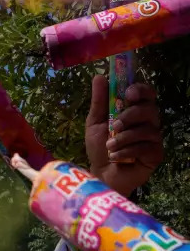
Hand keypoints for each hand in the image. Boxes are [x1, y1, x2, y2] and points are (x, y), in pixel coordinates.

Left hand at [85, 75, 162, 196]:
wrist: (101, 174)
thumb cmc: (99, 147)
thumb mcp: (94, 122)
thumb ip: (99, 101)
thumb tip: (99, 76)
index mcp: (134, 110)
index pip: (147, 93)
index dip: (141, 90)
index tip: (128, 94)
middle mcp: (148, 122)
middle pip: (149, 109)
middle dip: (130, 116)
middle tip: (114, 125)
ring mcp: (154, 138)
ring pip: (147, 129)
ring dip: (124, 137)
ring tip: (109, 146)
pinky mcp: (156, 155)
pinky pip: (146, 147)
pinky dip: (127, 151)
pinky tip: (115, 156)